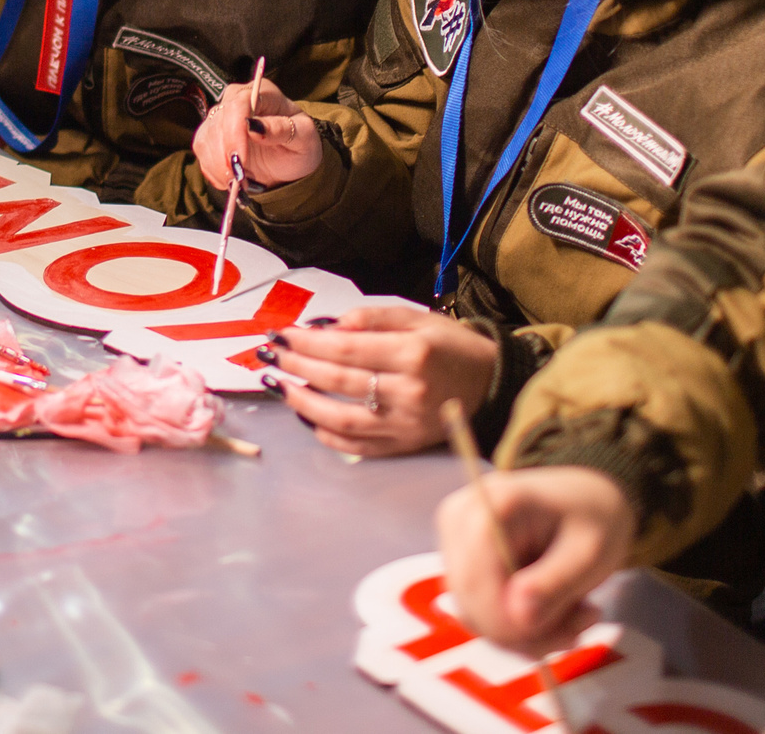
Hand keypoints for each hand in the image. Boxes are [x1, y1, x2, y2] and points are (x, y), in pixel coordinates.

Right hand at [191, 75, 319, 191]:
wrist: (289, 156)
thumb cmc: (300, 141)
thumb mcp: (304, 136)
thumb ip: (282, 129)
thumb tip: (254, 127)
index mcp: (262, 92)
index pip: (239, 104)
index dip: (235, 132)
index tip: (240, 160)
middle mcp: (237, 99)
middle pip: (217, 123)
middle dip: (225, 156)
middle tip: (240, 181)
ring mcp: (220, 116)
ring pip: (205, 139)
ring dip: (219, 167)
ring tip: (241, 184)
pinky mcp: (210, 135)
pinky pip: (202, 153)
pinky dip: (215, 172)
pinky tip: (232, 181)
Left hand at [265, 304, 498, 455]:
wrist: (491, 385)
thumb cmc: (451, 346)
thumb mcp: (417, 318)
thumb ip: (372, 317)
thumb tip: (329, 327)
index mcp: (413, 352)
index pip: (346, 348)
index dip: (308, 343)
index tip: (283, 335)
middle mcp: (409, 391)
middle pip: (339, 380)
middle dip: (298, 367)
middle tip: (272, 356)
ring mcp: (406, 423)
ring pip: (342, 419)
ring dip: (303, 403)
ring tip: (280, 386)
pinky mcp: (405, 446)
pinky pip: (357, 446)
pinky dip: (327, 434)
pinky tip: (307, 418)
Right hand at [437, 466, 635, 654]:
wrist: (585, 500)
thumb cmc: (593, 517)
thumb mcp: (590, 551)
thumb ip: (554, 583)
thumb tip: (518, 619)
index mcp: (491, 504)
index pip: (474, 578)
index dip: (507, 621)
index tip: (565, 634)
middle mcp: (459, 520)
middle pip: (471, 602)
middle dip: (526, 634)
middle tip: (581, 629)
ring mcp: (455, 543)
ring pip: (475, 616)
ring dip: (528, 636)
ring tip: (578, 619)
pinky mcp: (462, 565)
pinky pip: (480, 615)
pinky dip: (520, 630)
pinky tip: (558, 618)